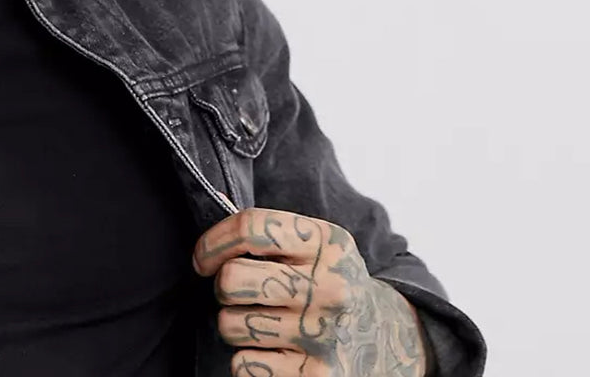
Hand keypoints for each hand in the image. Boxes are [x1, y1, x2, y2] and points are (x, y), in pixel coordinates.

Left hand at [193, 207, 427, 376]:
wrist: (385, 339)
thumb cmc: (330, 283)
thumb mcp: (317, 245)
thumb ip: (272, 235)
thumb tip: (209, 246)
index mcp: (327, 243)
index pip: (251, 227)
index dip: (214, 242)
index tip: (204, 258)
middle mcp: (330, 287)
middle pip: (233, 279)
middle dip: (222, 286)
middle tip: (236, 291)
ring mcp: (324, 335)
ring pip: (231, 324)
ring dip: (233, 324)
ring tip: (259, 321)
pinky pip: (244, 364)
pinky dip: (247, 360)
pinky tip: (272, 351)